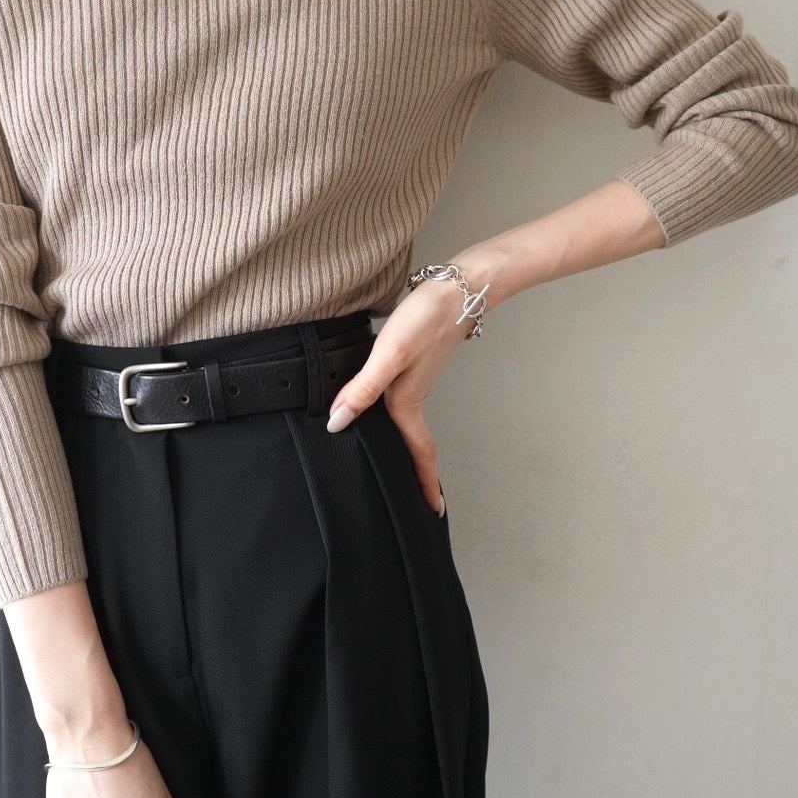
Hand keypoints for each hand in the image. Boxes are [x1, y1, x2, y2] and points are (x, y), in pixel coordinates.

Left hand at [325, 272, 476, 511]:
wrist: (459, 287)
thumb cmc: (427, 318)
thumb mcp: (390, 353)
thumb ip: (363, 388)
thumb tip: (338, 422)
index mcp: (407, 401)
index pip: (418, 453)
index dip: (423, 482)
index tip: (433, 510)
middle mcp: (413, 396)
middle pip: (416, 445)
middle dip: (418, 474)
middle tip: (420, 500)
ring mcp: (416, 380)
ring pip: (410, 424)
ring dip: (411, 449)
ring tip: (406, 467)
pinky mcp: (415, 364)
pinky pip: (406, 403)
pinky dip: (401, 420)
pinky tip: (387, 413)